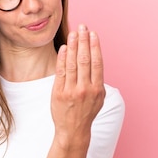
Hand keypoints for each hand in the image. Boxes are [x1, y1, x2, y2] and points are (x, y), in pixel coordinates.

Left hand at [51, 24, 105, 150]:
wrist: (73, 130)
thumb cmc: (86, 111)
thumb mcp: (98, 98)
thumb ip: (97, 80)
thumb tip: (95, 59)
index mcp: (97, 89)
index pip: (97, 62)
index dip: (95, 46)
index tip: (93, 33)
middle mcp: (86, 89)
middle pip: (85, 59)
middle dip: (84, 41)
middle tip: (83, 27)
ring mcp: (72, 91)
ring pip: (73, 63)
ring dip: (73, 46)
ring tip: (73, 33)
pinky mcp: (59, 93)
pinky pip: (61, 72)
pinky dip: (63, 58)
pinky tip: (65, 47)